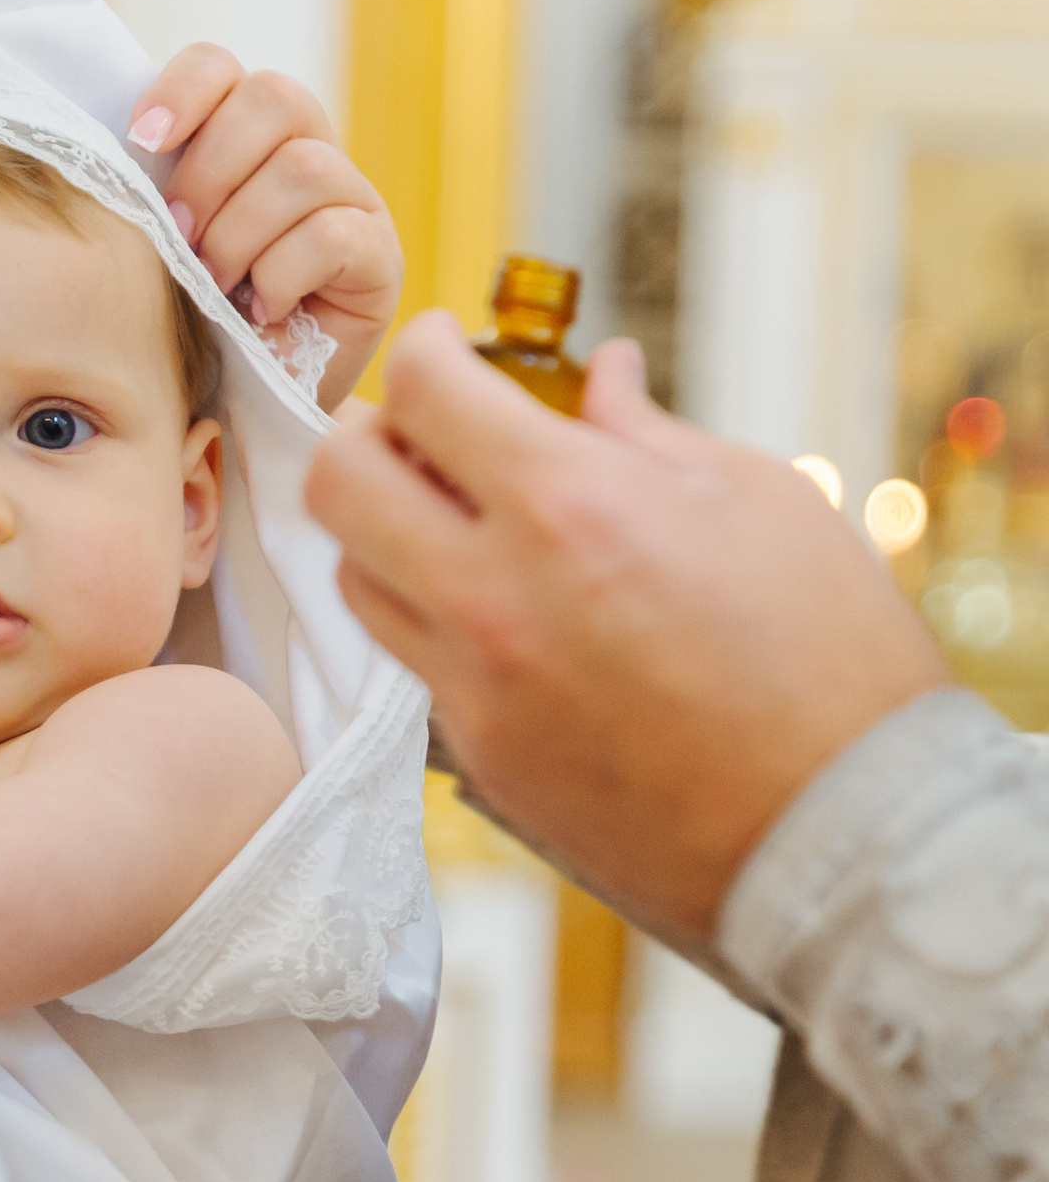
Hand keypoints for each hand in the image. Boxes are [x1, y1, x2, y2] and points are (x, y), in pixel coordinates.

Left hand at [129, 45, 402, 408]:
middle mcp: (309, 150)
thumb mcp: (160, 249)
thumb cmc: (194, 323)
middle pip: (274, 97)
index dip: (182, 90)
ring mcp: (353, 201)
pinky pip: (332, 235)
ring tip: (217, 286)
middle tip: (180, 237)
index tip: (141, 140)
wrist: (242, 406)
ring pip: (303, 168)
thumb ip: (151, 193)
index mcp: (244, 136)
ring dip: (240, 234)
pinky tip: (261, 312)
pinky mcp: (380, 257)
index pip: (221, 66)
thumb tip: (112, 153)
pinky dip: (281, 275)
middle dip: (210, 171)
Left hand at [303, 312, 952, 940]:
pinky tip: (503, 611)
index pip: (423, 392)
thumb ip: (647, 433)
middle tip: (415, 428)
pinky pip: (413, 664)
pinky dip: (436, 618)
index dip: (423, 347)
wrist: (845, 835)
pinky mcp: (478, 758)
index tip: (443, 346)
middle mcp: (495, 597)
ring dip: (384, 532)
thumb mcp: (759, 503)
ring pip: (353, 578)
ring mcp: (475, 687)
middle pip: (337, 483)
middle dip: (365, 434)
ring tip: (453, 520)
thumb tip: (600, 374)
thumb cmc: (830, 658)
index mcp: (571, 507)